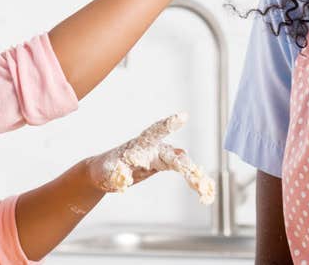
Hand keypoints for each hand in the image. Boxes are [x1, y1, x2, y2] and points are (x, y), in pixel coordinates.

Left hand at [84, 113, 216, 204]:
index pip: (155, 132)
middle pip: (173, 154)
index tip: (183, 117)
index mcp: (138, 145)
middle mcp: (152, 148)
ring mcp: (159, 156)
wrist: (105, 173)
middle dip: (185, 164)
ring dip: (193, 176)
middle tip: (195, 176)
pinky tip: (203, 191)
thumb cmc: (104, 170)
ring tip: (205, 190)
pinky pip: (181, 171)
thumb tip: (124, 179)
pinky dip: (192, 181)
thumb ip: (116, 174)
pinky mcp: (162, 165)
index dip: (168, 125)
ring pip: (181, 164)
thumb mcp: (106, 172)